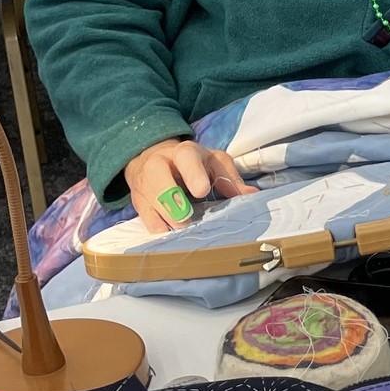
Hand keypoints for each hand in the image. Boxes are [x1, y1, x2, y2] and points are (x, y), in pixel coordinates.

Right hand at [123, 138, 257, 232]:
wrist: (152, 158)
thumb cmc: (192, 163)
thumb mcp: (214, 162)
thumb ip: (230, 178)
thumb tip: (251, 194)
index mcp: (183, 153)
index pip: (187, 160)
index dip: (194, 175)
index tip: (201, 191)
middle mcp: (158, 166)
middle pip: (162, 184)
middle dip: (176, 204)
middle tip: (190, 221)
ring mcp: (145, 185)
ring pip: (152, 204)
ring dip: (169, 220)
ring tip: (185, 232)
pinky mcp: (138, 203)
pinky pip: (146, 219)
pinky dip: (159, 230)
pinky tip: (170, 237)